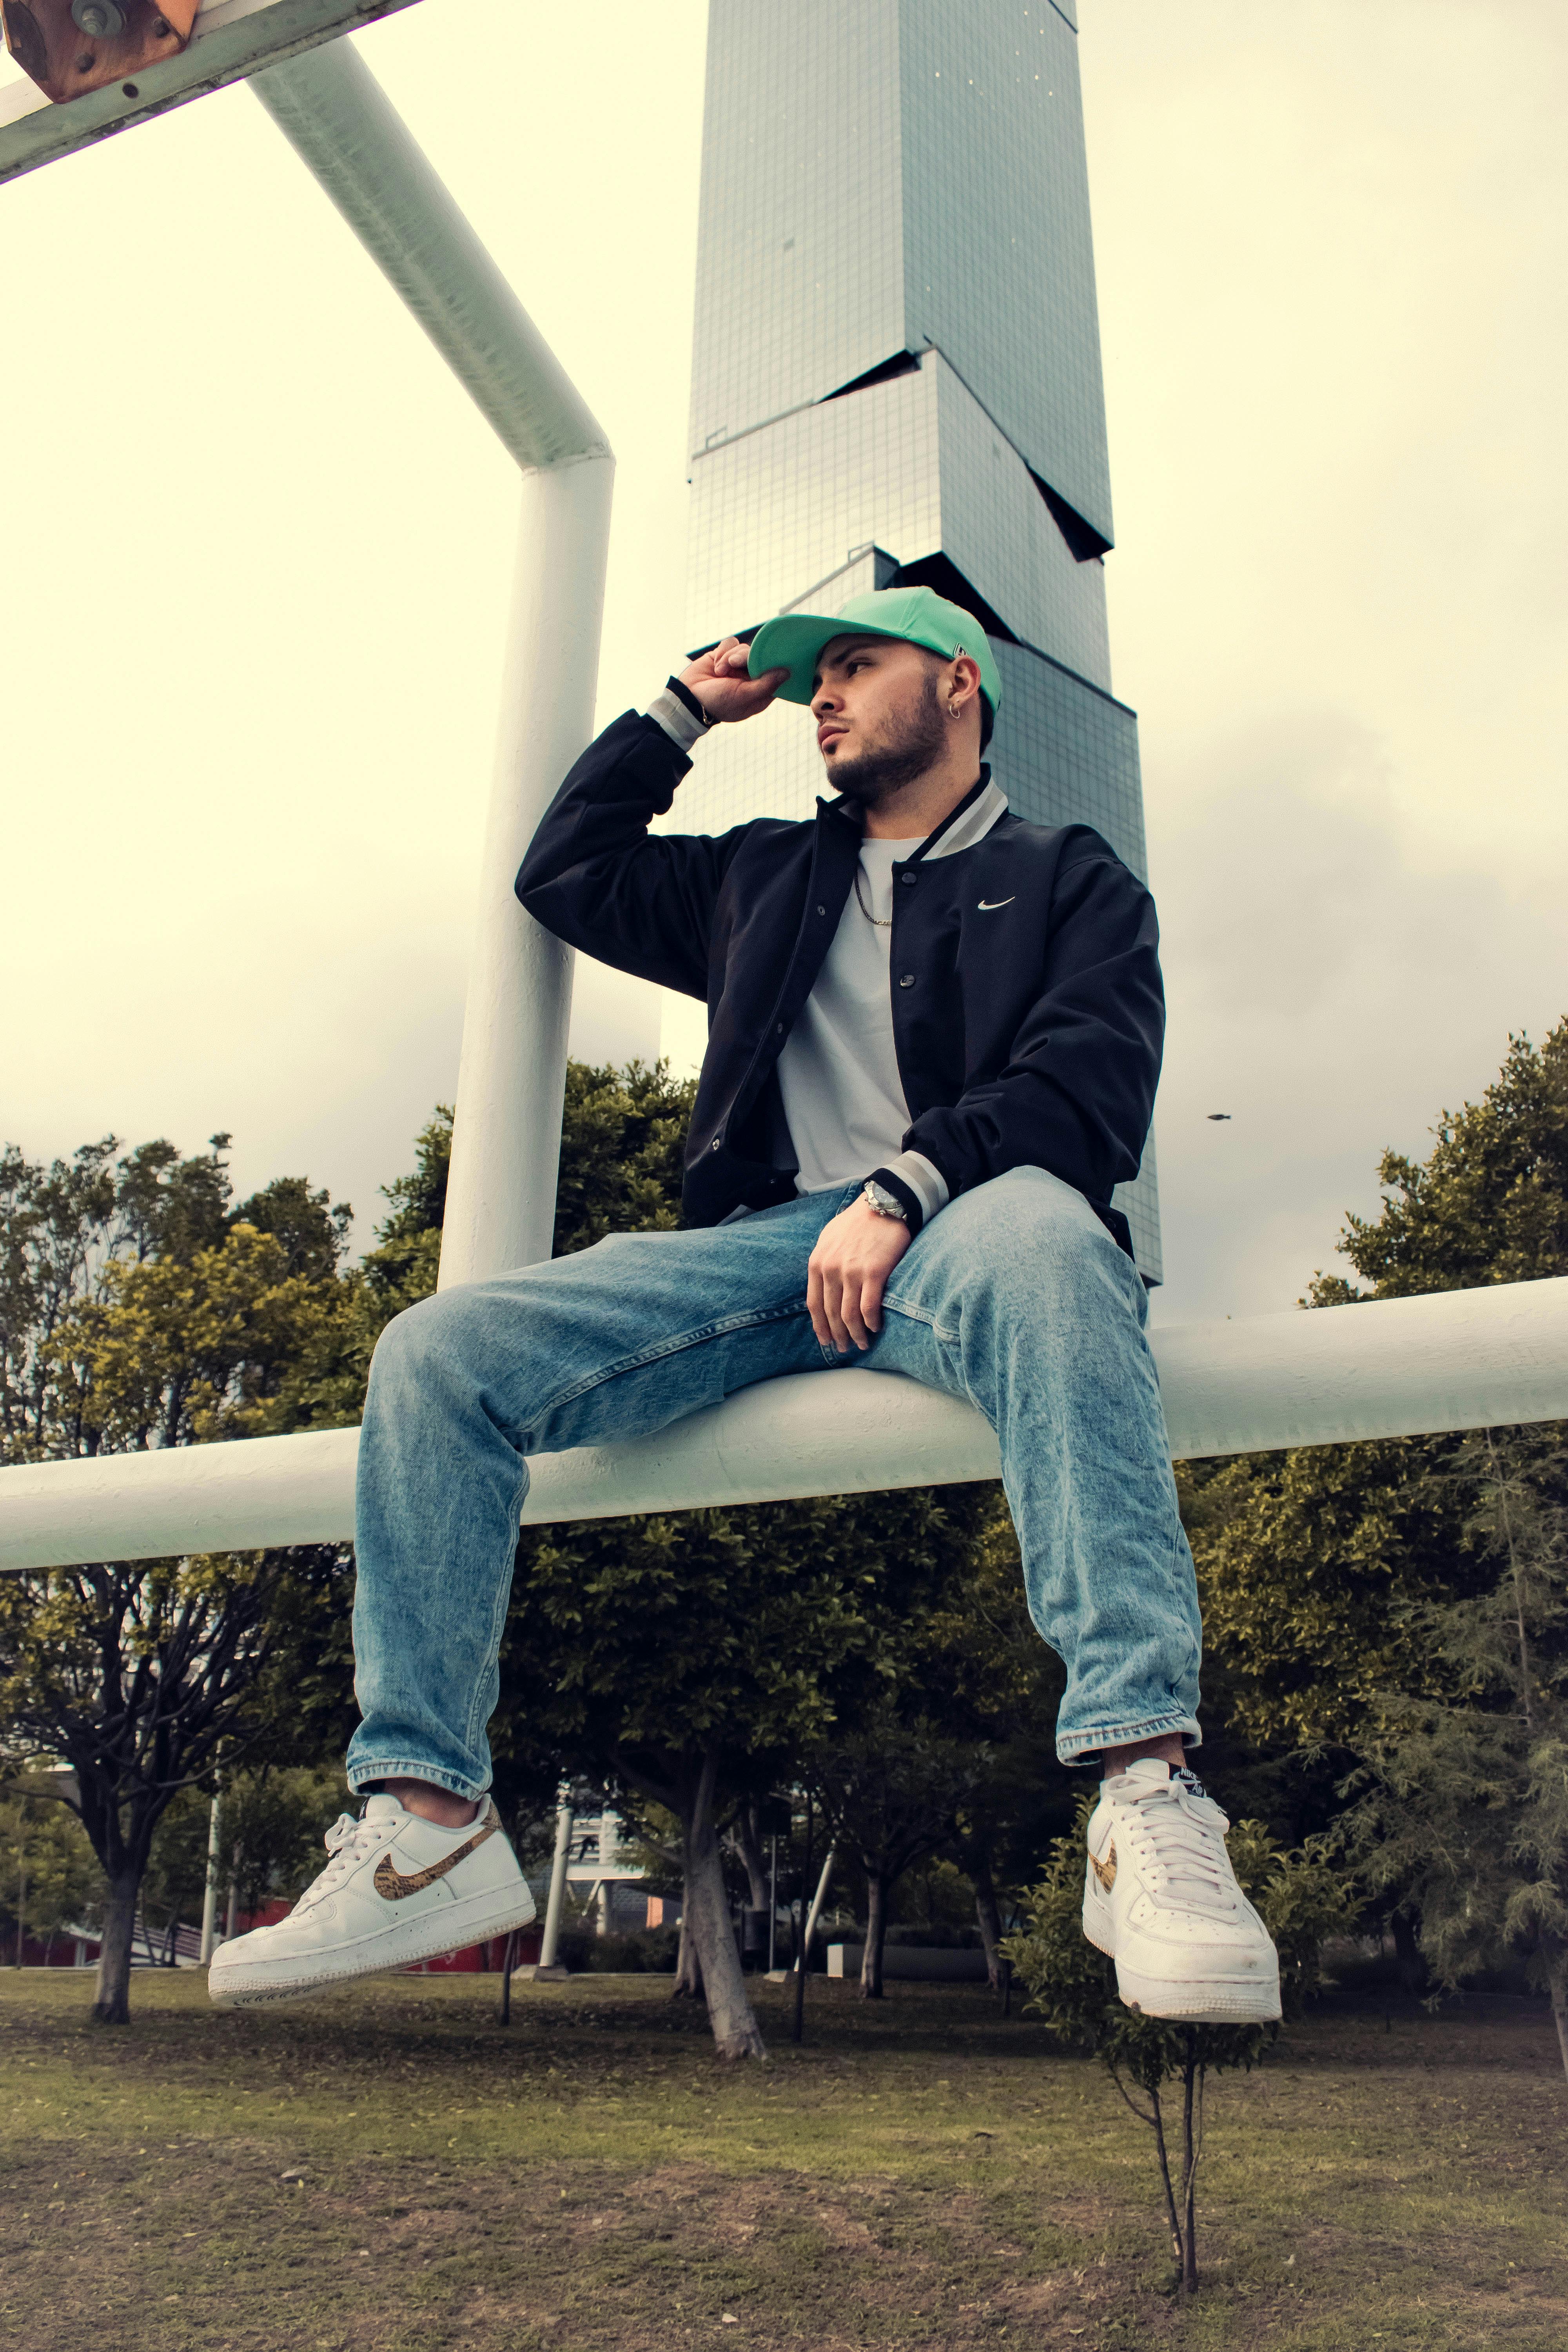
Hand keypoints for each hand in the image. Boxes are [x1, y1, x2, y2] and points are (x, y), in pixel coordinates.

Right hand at [680, 635, 787, 724]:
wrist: (688, 698)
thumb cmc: (717, 703)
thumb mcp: (743, 696)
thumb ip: (766, 684)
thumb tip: (787, 672)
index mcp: (760, 691)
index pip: (775, 673)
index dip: (773, 664)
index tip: (770, 658)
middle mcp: (751, 677)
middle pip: (759, 656)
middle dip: (745, 658)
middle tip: (733, 664)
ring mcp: (737, 665)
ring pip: (744, 648)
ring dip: (730, 657)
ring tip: (719, 671)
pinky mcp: (724, 655)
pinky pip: (731, 642)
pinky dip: (723, 651)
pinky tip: (716, 665)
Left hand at [807, 1196, 912, 1353]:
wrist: (883, 1203)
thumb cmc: (857, 1221)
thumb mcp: (829, 1238)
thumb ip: (823, 1262)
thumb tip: (823, 1285)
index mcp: (817, 1263)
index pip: (814, 1305)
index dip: (820, 1327)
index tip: (826, 1341)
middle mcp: (831, 1269)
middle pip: (831, 1313)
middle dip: (838, 1335)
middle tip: (845, 1348)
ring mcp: (851, 1272)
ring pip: (849, 1315)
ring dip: (855, 1334)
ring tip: (862, 1344)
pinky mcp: (874, 1272)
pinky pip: (869, 1307)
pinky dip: (871, 1322)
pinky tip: (875, 1328)